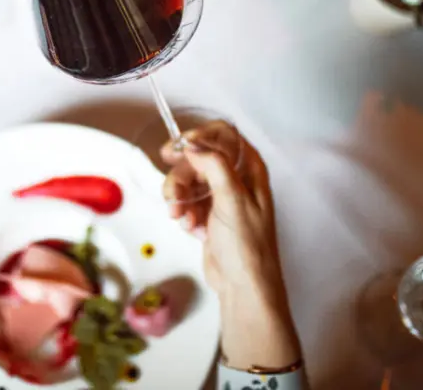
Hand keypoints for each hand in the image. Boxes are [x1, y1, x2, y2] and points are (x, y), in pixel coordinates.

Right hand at [161, 122, 300, 368]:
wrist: (243, 286)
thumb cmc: (248, 245)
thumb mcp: (232, 199)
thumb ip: (214, 165)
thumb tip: (193, 143)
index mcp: (249, 169)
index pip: (223, 135)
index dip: (199, 137)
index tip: (178, 148)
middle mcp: (236, 179)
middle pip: (198, 159)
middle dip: (182, 176)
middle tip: (173, 194)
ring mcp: (221, 197)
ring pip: (188, 181)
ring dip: (179, 197)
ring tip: (180, 217)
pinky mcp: (208, 215)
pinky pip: (187, 201)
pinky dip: (183, 212)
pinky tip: (189, 228)